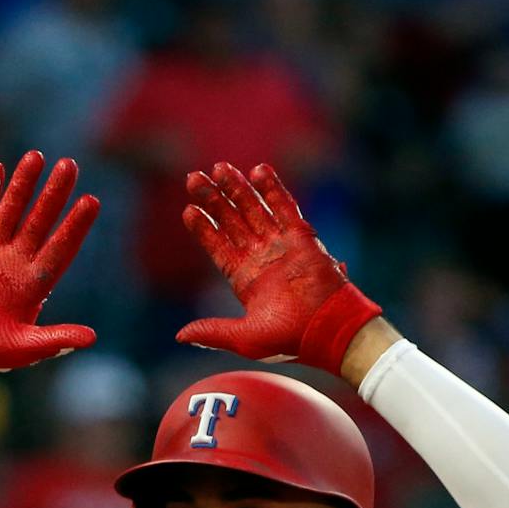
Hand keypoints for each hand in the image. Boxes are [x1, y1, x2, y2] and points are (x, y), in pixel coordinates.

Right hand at [0, 150, 100, 395]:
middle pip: (39, 221)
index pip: (60, 247)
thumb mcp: (23, 349)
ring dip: (23, 185)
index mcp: (34, 284)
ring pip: (10, 210)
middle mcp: (15, 262)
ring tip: (37, 156)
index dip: (75, 225)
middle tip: (71, 165)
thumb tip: (91, 338)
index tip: (91, 202)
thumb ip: (54, 340)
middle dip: (54, 194)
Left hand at [175, 163, 380, 375]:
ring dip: (237, 189)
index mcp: (246, 279)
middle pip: (232, 222)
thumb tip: (180, 336)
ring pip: (255, 210)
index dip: (204, 229)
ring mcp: (281, 246)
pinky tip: (257, 171)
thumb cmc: (289, 340)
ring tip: (219, 168)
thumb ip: (213, 332)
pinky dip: (272, 189)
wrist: (327, 333)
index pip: (219, 247)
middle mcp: (262, 259)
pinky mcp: (303, 238)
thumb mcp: (244, 338)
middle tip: (193, 178)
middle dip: (214, 200)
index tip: (187, 210)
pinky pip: (285, 208)